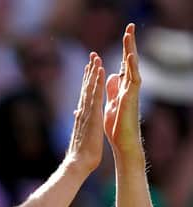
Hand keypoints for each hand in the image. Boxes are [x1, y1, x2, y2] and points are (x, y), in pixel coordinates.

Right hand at [67, 52, 105, 173]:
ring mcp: (87, 112)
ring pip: (90, 88)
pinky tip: (100, 72)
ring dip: (93, 73)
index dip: (87, 82)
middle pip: (86, 88)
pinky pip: (95, 95)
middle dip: (89, 72)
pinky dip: (97, 82)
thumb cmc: (81, 152)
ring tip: (96, 58)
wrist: (78, 162)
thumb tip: (76, 113)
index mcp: (83, 116)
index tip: (90, 69)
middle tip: (92, 57)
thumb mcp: (81, 134)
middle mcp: (83, 111)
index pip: (85, 95)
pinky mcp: (92, 115)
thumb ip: (79, 121)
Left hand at [104, 23, 141, 157]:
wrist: (121, 142)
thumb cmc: (116, 126)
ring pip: (132, 66)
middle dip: (128, 44)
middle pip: (129, 62)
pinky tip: (129, 56)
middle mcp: (128, 88)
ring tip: (129, 34)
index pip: (121, 66)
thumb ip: (111, 91)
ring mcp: (131, 92)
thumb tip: (110, 76)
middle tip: (129, 27)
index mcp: (121, 89)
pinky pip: (134, 80)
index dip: (121, 51)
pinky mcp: (131, 99)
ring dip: (130, 49)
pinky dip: (131, 68)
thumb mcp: (110, 104)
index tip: (123, 36)